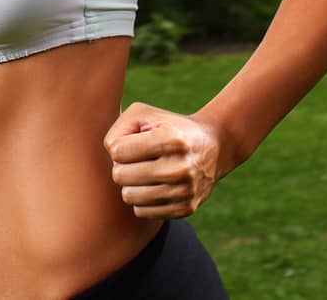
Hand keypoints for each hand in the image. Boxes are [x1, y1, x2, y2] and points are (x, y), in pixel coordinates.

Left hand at [103, 101, 223, 218]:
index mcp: (170, 139)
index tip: (132, 143)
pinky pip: (142, 212)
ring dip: (130, 184)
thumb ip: (119, 130)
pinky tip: (153, 186)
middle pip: (120, 176)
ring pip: (129, 197)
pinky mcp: (186, 209)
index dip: (119, 146)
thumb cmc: (169, 127)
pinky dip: (142, 199)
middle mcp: (180, 167)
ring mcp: (185, 191)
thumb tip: (112, 155)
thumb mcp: (144, 114)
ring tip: (143, 172)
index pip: (118, 152)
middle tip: (136, 159)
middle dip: (122, 166)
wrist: (215, 147)